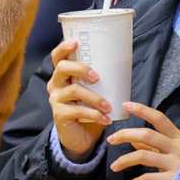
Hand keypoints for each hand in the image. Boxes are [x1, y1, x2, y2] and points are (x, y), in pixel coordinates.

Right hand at [47, 39, 110, 159]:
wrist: (82, 136)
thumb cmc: (90, 108)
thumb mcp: (95, 91)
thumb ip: (101, 79)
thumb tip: (124, 64)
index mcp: (63, 74)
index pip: (57, 56)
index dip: (63, 47)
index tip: (75, 43)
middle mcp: (55, 84)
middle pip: (62, 68)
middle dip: (81, 69)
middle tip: (98, 77)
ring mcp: (56, 99)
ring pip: (74, 91)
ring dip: (95, 98)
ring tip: (109, 106)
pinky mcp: (59, 115)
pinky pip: (78, 111)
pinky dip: (95, 115)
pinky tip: (106, 119)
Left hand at [107, 103, 179, 179]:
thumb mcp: (174, 149)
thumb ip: (154, 144)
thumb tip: (133, 138)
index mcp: (177, 137)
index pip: (159, 118)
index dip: (142, 110)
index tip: (125, 105)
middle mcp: (176, 147)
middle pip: (147, 135)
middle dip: (126, 135)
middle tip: (111, 139)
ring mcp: (174, 163)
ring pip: (143, 156)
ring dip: (125, 160)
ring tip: (114, 166)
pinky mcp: (171, 179)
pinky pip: (148, 178)